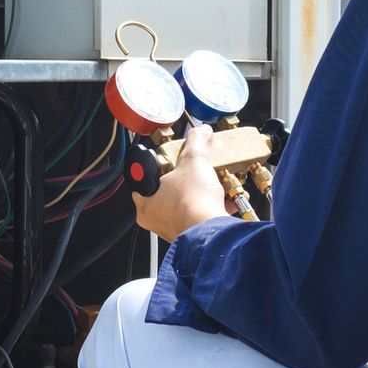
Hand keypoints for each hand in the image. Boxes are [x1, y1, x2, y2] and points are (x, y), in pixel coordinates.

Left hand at [133, 125, 235, 241]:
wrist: (210, 232)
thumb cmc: (193, 203)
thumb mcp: (194, 160)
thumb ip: (196, 142)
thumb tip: (200, 132)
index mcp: (144, 199)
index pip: (145, 178)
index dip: (160, 167)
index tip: (170, 162)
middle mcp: (153, 218)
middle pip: (168, 192)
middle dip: (185, 182)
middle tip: (193, 173)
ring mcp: (170, 228)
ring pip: (184, 206)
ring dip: (199, 196)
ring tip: (210, 185)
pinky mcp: (189, 236)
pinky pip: (197, 218)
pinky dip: (209, 209)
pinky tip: (222, 200)